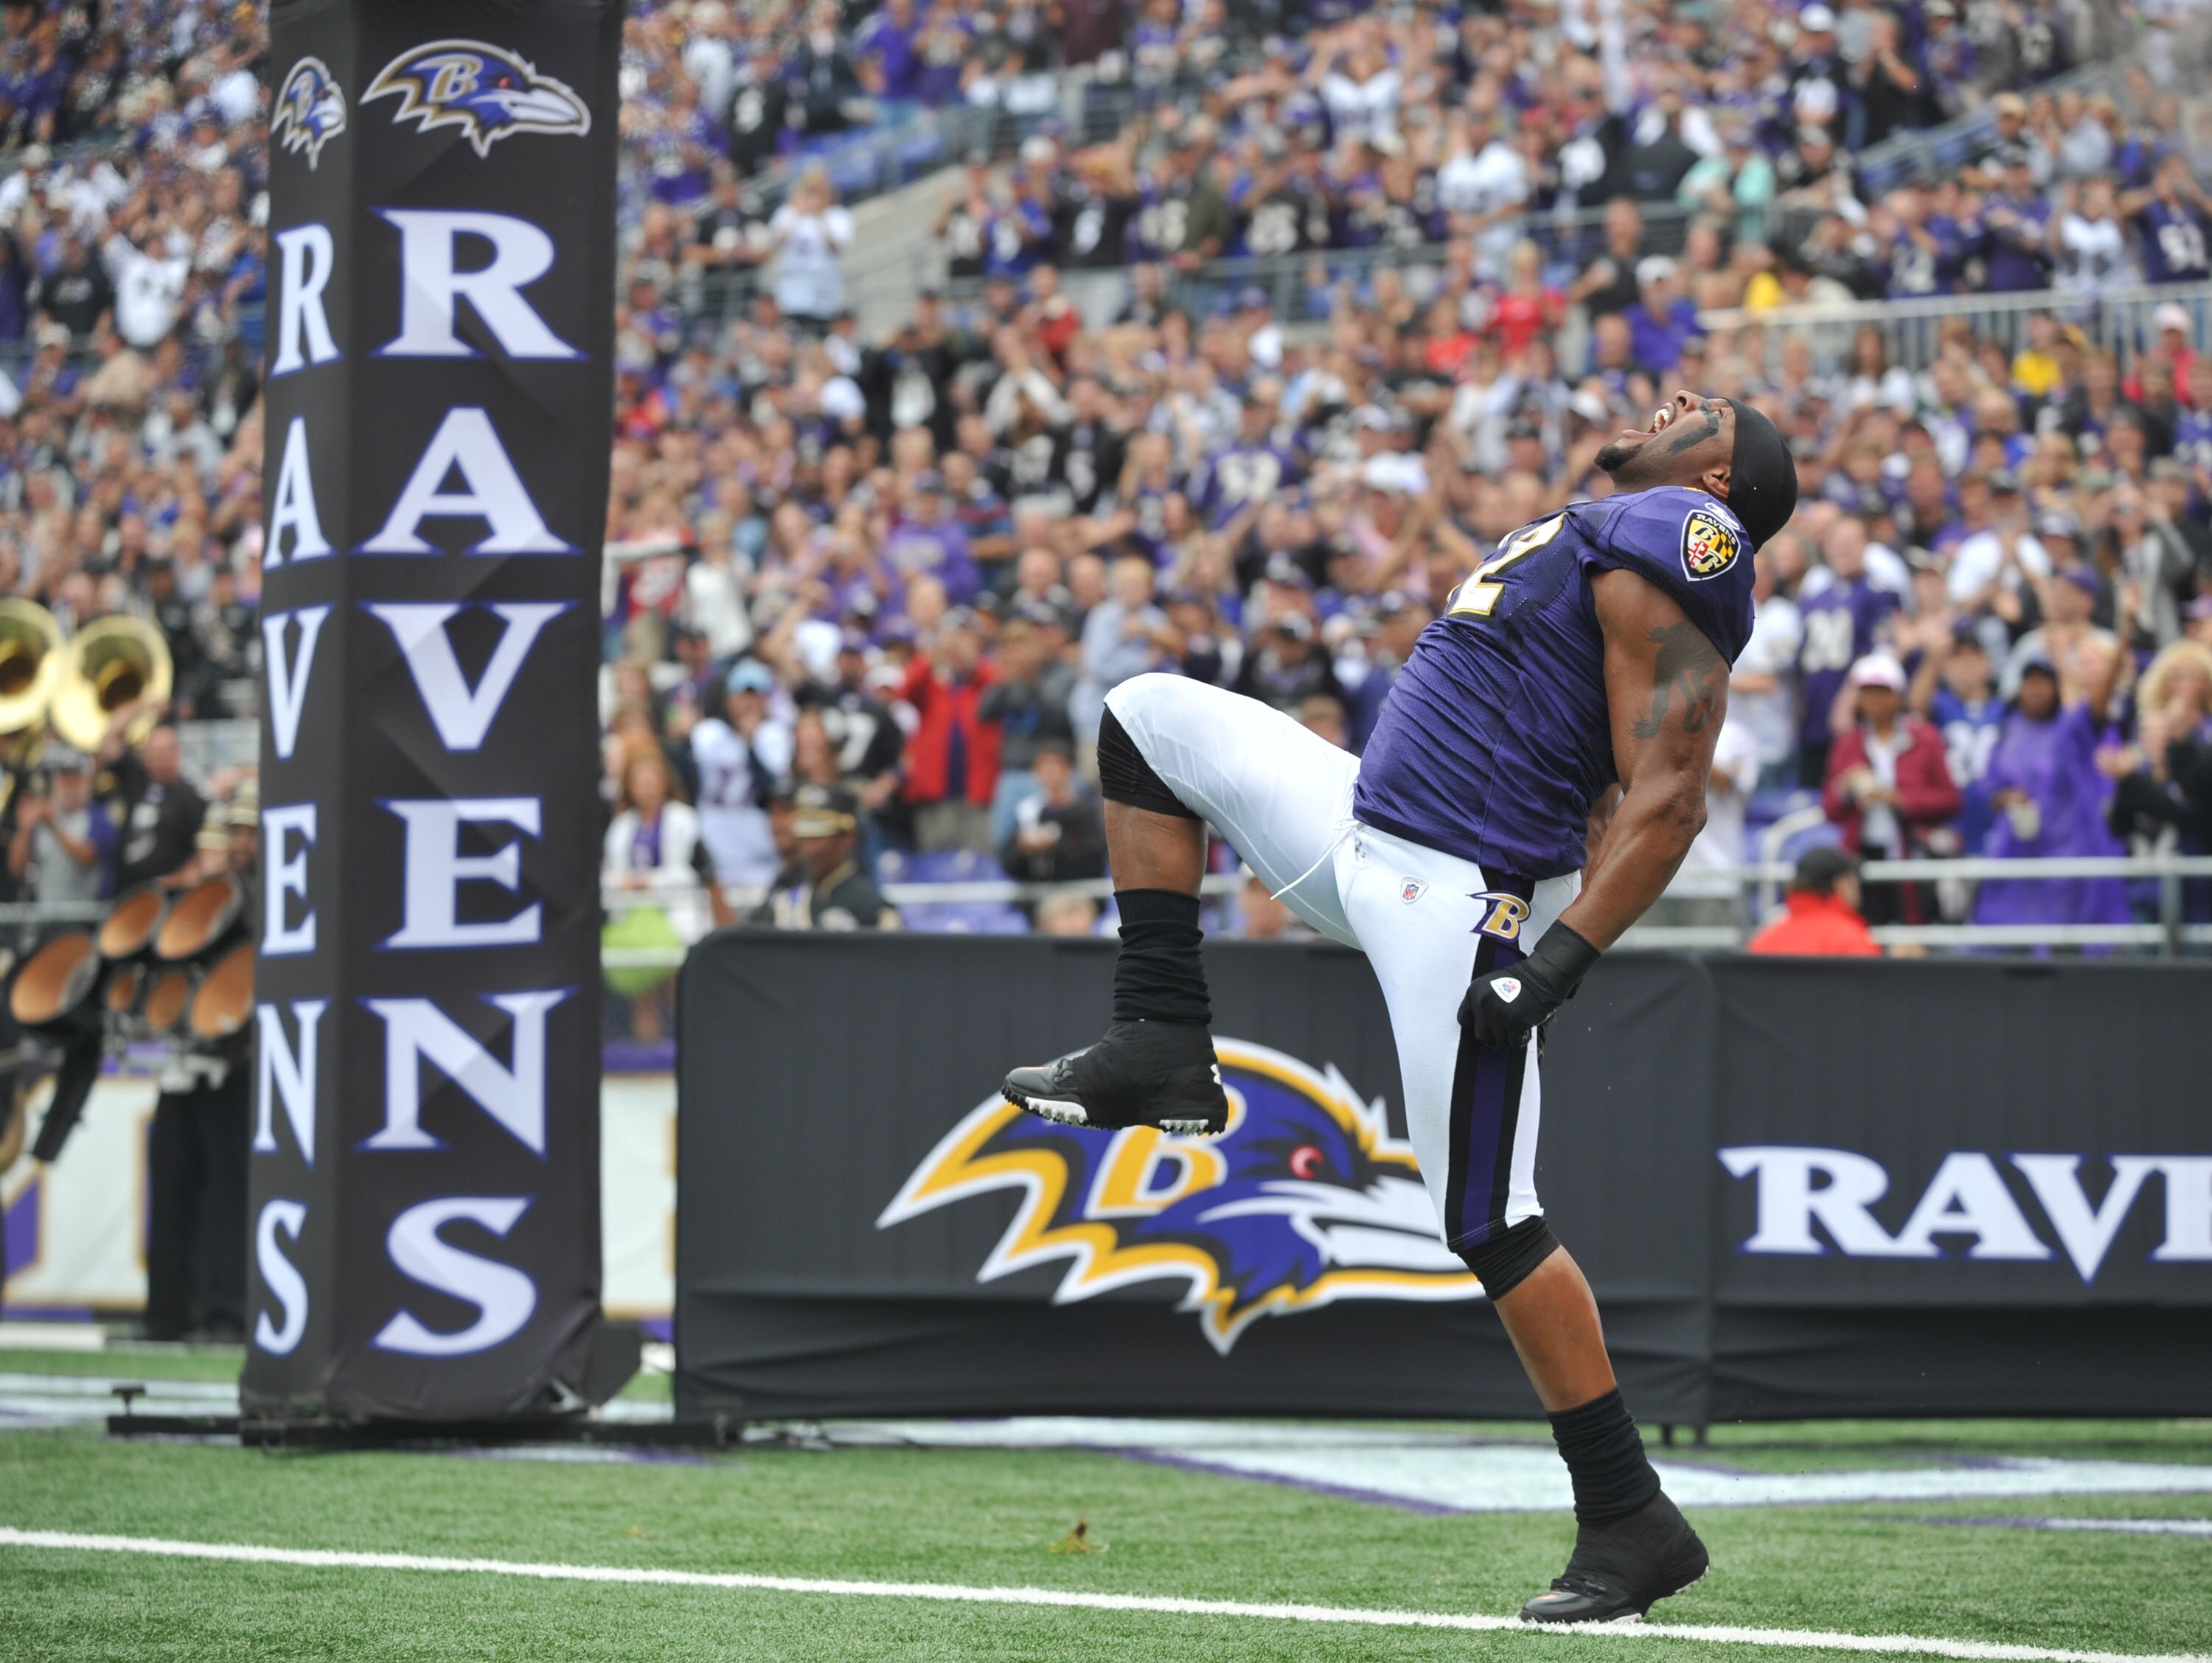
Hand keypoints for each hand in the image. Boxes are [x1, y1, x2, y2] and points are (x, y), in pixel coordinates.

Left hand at [1457, 923, 1599, 1049]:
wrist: (1541, 976)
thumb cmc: (1518, 983)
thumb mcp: (1490, 986)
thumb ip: (1480, 1003)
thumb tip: (1478, 1028)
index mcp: (1474, 992)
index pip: (1463, 1019)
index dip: (1477, 1025)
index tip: (1487, 1025)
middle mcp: (1482, 1003)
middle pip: (1481, 1035)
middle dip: (1494, 1035)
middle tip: (1506, 1028)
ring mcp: (1497, 1013)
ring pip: (1498, 1041)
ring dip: (1509, 1038)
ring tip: (1518, 1025)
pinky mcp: (1513, 1022)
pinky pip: (1513, 1043)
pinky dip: (1521, 1039)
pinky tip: (1526, 1029)